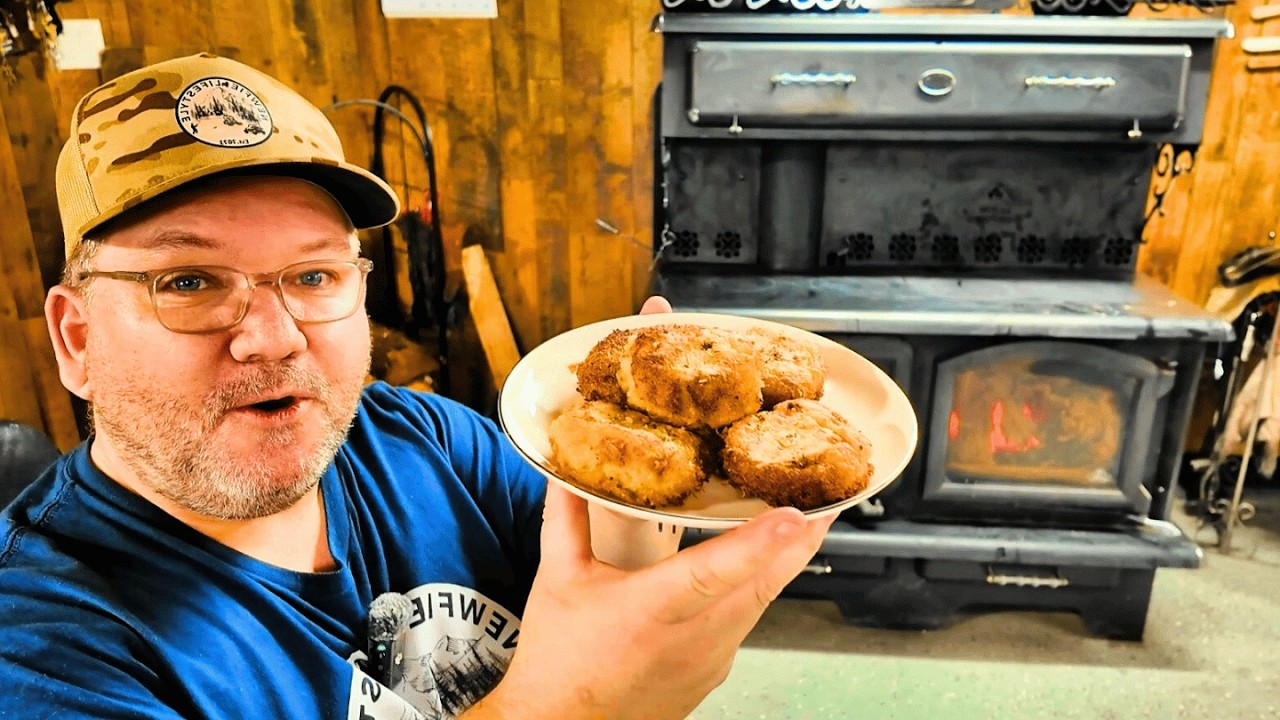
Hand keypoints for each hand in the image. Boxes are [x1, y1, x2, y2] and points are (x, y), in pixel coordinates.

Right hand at [469, 292, 832, 718]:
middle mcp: (688, 638)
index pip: (712, 572)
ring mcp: (709, 658)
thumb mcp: (558, 577)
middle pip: (761, 584)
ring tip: (808, 520)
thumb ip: (566, 516)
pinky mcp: (716, 670)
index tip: (797, 515)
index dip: (759, 542)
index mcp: (649, 610)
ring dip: (786, 561)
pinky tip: (763, 564)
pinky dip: (760, 587)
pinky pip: (748, 620)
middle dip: (802, 540)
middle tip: (830, 497)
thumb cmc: (560, 659)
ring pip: (761, 601)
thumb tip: (566, 468)